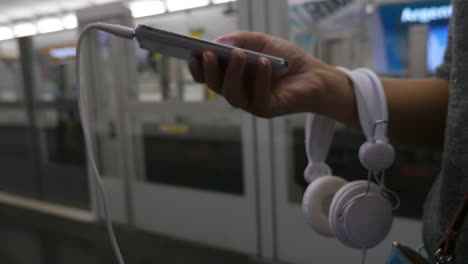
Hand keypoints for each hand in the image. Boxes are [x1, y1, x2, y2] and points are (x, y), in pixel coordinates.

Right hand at [188, 31, 353, 119]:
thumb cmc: (286, 59)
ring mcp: (251, 102)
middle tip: (208, 54)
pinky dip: (260, 80)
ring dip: (232, 75)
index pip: (208, 76)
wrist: (314, 74)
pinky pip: (256, 99)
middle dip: (210, 71)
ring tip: (238, 55)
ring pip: (232, 95)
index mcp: (232, 76)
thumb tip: (218, 43)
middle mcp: (238, 91)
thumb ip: (240, 40)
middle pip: (215, 86)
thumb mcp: (261, 42)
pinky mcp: (266, 110)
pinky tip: (265, 64)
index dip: (198, 67)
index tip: (192, 53)